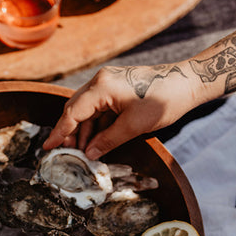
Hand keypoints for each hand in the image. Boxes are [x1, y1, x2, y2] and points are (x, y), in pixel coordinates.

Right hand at [42, 63, 200, 160]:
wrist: (187, 83)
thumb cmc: (164, 102)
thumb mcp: (134, 126)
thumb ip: (108, 140)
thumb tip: (90, 154)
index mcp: (101, 87)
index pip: (72, 112)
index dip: (60, 132)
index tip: (48, 147)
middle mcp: (101, 81)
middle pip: (77, 108)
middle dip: (71, 132)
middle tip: (67, 153)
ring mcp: (110, 82)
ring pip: (89, 109)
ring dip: (85, 130)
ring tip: (84, 151)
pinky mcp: (119, 87)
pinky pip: (101, 107)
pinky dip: (98, 124)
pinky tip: (98, 140)